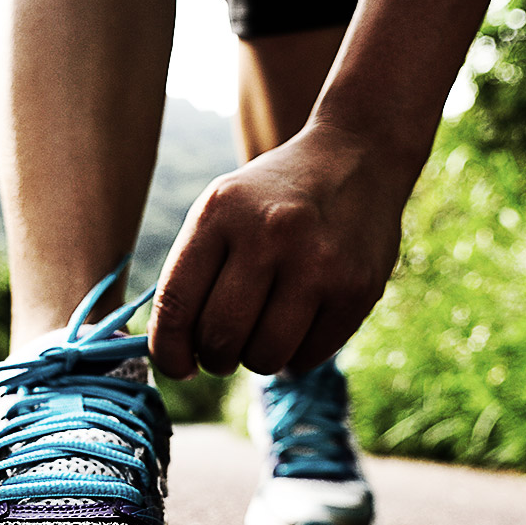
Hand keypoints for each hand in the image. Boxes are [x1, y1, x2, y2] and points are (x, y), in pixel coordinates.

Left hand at [148, 123, 405, 378]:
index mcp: (221, 212)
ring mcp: (318, 263)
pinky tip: (299, 327)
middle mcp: (269, 234)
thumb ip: (190, 274)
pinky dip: (296, 355)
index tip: (176, 367)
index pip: (176, 304)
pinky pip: (309, 357)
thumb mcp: (221, 209)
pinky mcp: (357, 288)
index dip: (168, 351)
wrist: (357, 157)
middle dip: (215, 357)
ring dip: (256, 359)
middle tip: (224, 348)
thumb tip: (173, 356)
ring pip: (265, 356)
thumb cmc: (273, 199)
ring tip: (263, 333)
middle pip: (220, 338)